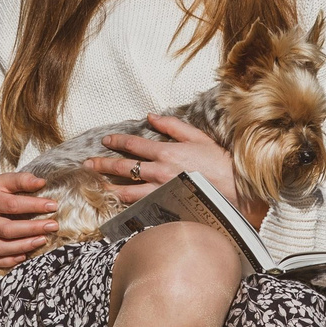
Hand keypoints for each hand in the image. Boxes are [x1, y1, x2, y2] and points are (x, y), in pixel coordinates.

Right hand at [0, 171, 56, 270]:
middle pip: (6, 229)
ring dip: (24, 246)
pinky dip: (9, 261)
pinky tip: (25, 256)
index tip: (52, 206)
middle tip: (52, 226)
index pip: (11, 204)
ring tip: (42, 240)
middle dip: (32, 228)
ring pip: (0, 247)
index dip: (33, 206)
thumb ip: (20, 180)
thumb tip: (41, 183)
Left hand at [92, 115, 266, 224]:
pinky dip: (128, 207)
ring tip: (99, 187)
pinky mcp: (165, 210)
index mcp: (166, 153)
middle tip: (88, 165)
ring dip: (111, 189)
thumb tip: (151, 116)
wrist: (237, 192)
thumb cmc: (220, 164)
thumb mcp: (199, 138)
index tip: (105, 141)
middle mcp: (159, 173)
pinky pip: (141, 209)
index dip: (117, 142)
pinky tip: (120, 207)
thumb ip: (173, 126)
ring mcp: (161, 194)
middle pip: (123, 168)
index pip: (133, 145)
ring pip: (127, 192)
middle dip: (103, 165)